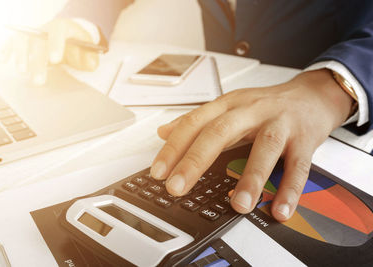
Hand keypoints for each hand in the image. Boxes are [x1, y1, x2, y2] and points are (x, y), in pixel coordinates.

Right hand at [2, 19, 98, 84]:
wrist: (70, 37)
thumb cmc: (79, 46)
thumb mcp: (89, 51)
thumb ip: (91, 58)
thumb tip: (90, 64)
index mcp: (63, 27)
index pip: (58, 32)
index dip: (55, 44)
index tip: (55, 59)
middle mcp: (45, 28)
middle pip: (39, 41)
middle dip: (38, 61)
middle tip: (39, 80)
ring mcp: (33, 33)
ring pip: (23, 40)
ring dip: (20, 55)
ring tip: (21, 71)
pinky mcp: (24, 40)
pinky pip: (13, 42)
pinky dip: (6, 49)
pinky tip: (2, 60)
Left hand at [150, 69, 352, 221]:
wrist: (311, 96)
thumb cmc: (266, 105)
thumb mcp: (228, 106)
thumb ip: (196, 120)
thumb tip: (163, 131)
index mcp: (229, 105)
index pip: (195, 123)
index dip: (174, 147)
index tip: (158, 172)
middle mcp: (251, 111)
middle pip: (220, 132)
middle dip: (195, 161)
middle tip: (177, 188)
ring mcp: (279, 124)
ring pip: (264, 148)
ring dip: (250, 178)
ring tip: (237, 204)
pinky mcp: (304, 139)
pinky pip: (298, 166)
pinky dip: (289, 189)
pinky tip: (279, 208)